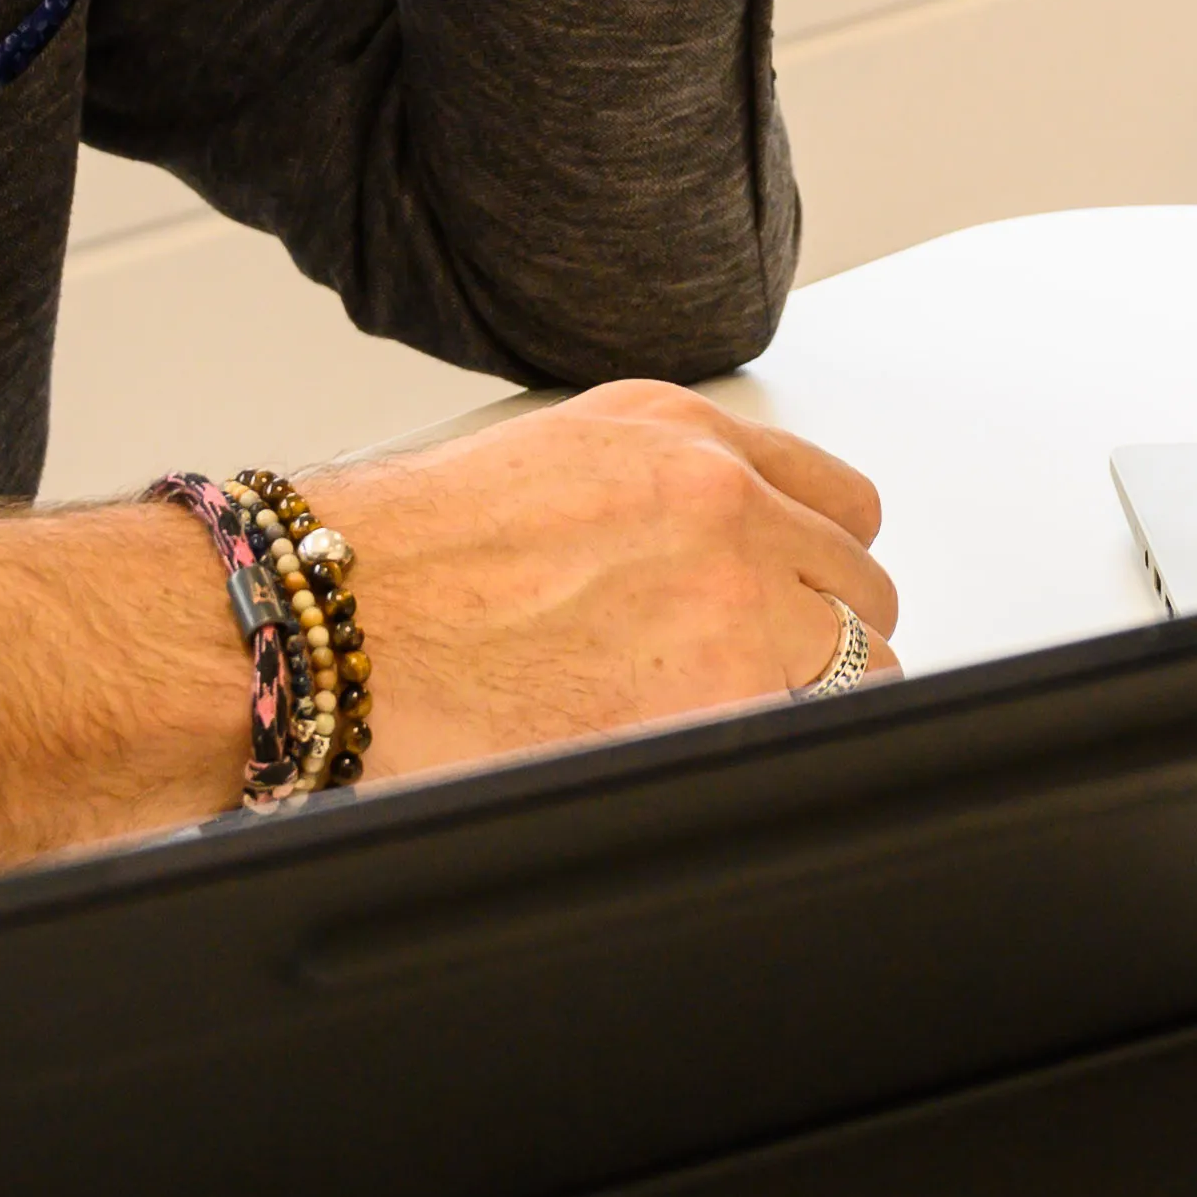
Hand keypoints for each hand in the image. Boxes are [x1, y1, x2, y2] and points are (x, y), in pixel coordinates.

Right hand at [311, 385, 899, 778]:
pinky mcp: (713, 696)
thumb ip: (659, 492)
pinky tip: (702, 758)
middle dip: (818, 635)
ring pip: (859, 665)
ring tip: (720, 725)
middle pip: (860, 587)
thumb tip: (714, 560)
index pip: (839, 500)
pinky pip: (807, 735)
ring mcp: (729, 600)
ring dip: (806, 699)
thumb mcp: (555, 459)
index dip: (818, 562)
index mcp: (684, 437)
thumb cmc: (403, 556)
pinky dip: (769, 753)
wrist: (336, 618)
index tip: (801, 596)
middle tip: (752, 676)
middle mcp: (722, 503)